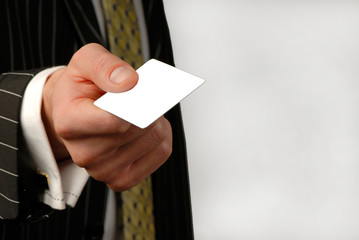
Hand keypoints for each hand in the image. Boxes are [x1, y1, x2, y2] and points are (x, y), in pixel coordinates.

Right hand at [41, 43, 171, 190]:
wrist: (75, 110)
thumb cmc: (81, 87)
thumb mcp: (86, 60)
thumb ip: (105, 65)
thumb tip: (129, 82)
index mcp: (69, 123)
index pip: (114, 121)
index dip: (136, 105)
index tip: (144, 92)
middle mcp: (84, 153)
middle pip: (137, 130)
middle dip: (148, 108)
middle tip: (142, 96)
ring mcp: (103, 170)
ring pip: (153, 141)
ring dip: (156, 121)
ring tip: (142, 111)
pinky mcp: (122, 179)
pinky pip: (160, 153)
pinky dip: (162, 137)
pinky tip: (149, 128)